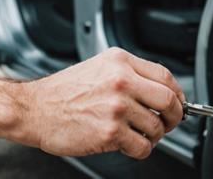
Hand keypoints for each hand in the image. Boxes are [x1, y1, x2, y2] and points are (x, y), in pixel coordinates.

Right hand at [14, 47, 185, 159]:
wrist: (35, 109)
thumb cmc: (63, 92)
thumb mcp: (98, 67)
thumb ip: (128, 74)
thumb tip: (159, 91)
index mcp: (119, 62)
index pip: (165, 76)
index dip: (177, 94)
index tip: (176, 103)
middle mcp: (121, 81)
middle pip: (168, 101)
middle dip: (173, 117)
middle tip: (167, 123)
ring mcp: (116, 107)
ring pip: (156, 128)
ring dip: (152, 136)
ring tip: (136, 134)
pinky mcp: (110, 132)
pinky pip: (142, 147)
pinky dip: (139, 150)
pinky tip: (126, 144)